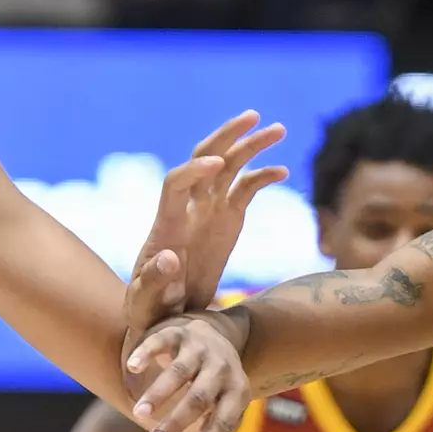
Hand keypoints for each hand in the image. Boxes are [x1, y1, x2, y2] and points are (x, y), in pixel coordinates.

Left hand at [125, 110, 287, 330]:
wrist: (166, 314)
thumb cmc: (151, 310)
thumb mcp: (148, 303)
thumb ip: (155, 282)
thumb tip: (169, 257)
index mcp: (167, 226)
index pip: (176, 183)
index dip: (194, 171)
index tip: (216, 164)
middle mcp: (187, 210)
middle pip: (203, 159)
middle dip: (225, 136)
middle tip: (253, 116)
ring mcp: (208, 212)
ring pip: (229, 168)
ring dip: (250, 146)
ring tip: (279, 129)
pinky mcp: (226, 221)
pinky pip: (245, 190)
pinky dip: (262, 176)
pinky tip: (284, 170)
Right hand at [126, 311, 249, 431]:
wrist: (217, 333)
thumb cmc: (218, 382)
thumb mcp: (227, 403)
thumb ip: (216, 427)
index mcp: (236, 390)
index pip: (225, 420)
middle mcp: (221, 368)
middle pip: (199, 398)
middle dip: (176, 422)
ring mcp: (200, 349)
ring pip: (179, 372)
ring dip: (157, 394)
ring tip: (139, 414)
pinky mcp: (180, 333)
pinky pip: (161, 341)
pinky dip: (146, 353)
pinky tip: (132, 367)